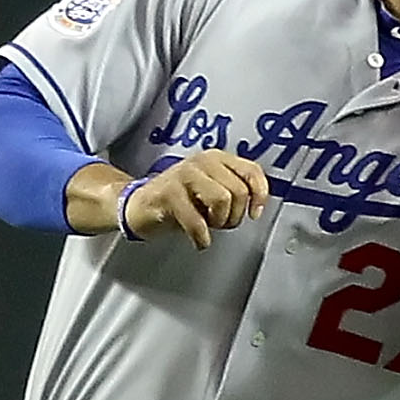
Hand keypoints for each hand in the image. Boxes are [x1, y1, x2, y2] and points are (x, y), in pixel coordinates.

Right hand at [123, 150, 270, 249]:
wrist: (140, 205)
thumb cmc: (179, 200)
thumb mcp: (212, 189)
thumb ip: (235, 189)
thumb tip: (258, 204)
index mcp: (216, 159)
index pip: (251, 171)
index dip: (259, 195)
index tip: (254, 213)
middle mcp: (201, 162)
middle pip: (239, 191)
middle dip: (235, 215)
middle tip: (220, 222)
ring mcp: (183, 175)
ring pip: (222, 199)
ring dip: (219, 222)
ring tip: (208, 225)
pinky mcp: (168, 193)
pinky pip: (197, 220)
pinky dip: (201, 237)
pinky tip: (199, 240)